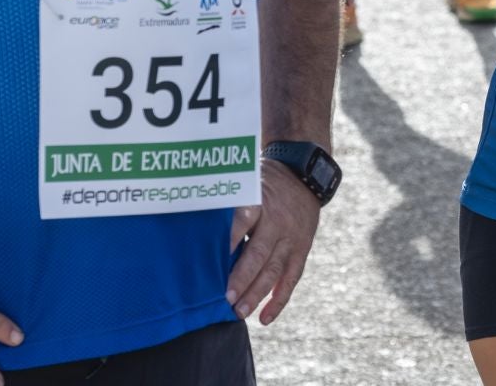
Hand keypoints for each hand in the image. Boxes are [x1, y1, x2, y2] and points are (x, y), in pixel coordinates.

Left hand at [225, 161, 324, 324]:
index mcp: (260, 203)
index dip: (229, 240)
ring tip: (239, 313)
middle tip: (225, 299)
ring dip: (257, 294)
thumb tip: (191, 224)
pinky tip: (264, 318)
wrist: (304, 176)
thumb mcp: (247, 184)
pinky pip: (291, 278)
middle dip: (242, 278)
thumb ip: (228, 205)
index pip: (243, 221)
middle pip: (259, 253)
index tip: (211, 261)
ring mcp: (291, 239)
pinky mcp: (301, 250)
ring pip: (274, 270)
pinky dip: (279, 300)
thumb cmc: (264, 184)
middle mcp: (277, 222)